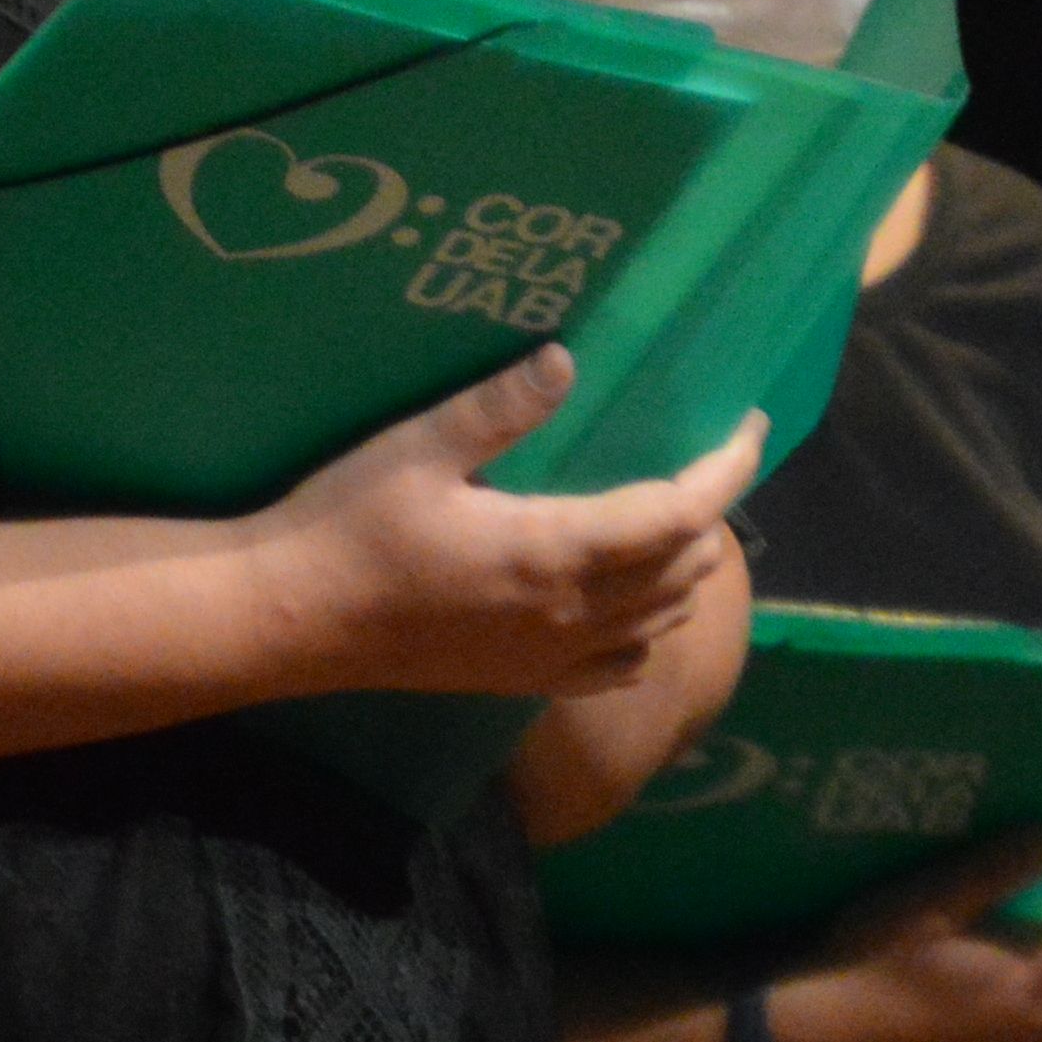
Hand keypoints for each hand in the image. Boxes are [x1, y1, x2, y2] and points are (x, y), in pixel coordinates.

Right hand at [252, 349, 762, 702]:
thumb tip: (568, 359)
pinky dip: (647, 627)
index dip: (727, 469)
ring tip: (674, 514)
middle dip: (711, 510)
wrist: (293, 621)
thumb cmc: (347, 526)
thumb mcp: (417, 449)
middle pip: (685, 568)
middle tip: (702, 455)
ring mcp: (549, 658)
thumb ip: (499, 407)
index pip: (680, 515)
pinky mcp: (523, 682)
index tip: (748, 425)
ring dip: (685, 567)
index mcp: (554, 553)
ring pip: (661, 619)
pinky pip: (619, 666)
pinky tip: (630, 599)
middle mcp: (570, 616)